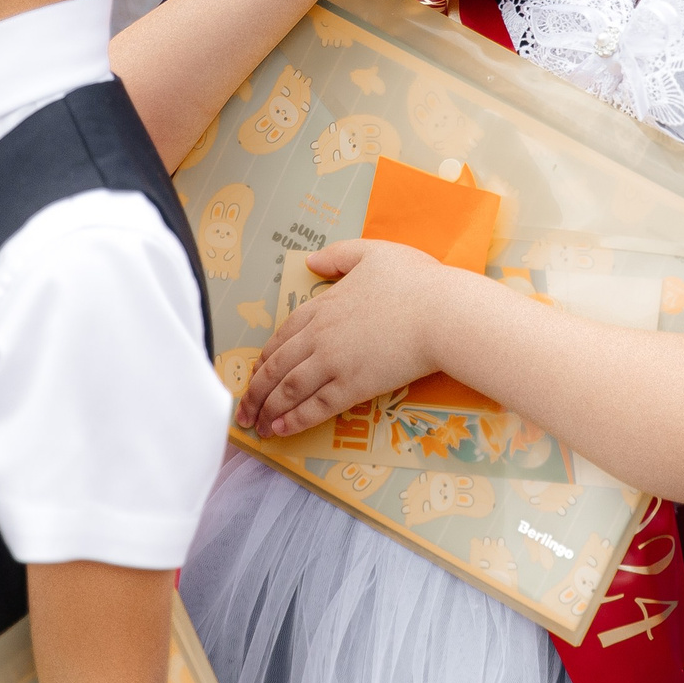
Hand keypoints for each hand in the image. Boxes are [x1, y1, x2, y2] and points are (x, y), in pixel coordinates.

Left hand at [237, 239, 454, 437]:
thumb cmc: (414, 281)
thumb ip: (338, 256)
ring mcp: (334, 363)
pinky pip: (315, 407)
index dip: (265, 356)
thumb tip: (312, 260)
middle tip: (242, 410)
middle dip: (255, 392)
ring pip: (288, 390)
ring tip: (255, 426)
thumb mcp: (372, 252)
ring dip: (267, 410)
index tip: (255, 372)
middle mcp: (320, 336)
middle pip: (276, 367)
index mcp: (323, 305)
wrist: (441, 313)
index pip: (282, 335)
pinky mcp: (352, 387)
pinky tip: (281, 430)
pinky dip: (294, 420)